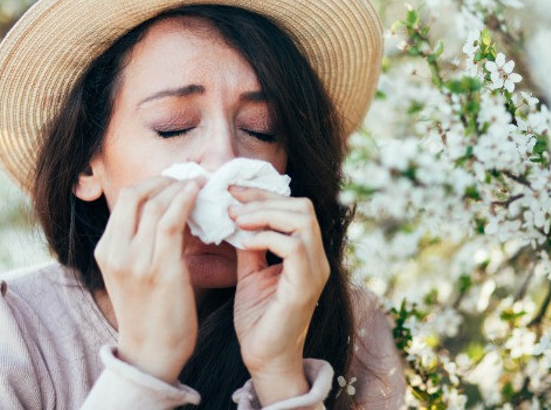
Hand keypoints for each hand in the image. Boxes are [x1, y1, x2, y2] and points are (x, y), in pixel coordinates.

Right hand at [94, 176, 199, 383]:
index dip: (152, 183)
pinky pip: (171, 222)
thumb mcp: (132, 272)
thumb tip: (168, 208)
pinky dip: (185, 201)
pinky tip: (198, 194)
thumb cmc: (149, 313)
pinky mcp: (160, 269)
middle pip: (136, 194)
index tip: (174, 180)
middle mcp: (115, 252)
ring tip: (199, 184)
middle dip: (164, 180)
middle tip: (188, 178)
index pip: (125, 200)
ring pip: (155, 204)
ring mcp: (135, 261)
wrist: (151, 353)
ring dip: (180, 188)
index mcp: (105, 250)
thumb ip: (141, 242)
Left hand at [228, 186, 330, 404]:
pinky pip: (294, 246)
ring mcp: (315, 272)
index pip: (294, 207)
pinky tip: (244, 241)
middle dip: (264, 198)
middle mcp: (318, 259)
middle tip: (232, 202)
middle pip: (302, 206)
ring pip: (302, 220)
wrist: (265, 360)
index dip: (263, 194)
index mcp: (307, 254)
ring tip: (237, 219)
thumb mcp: (250, 273)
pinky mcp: (305, 286)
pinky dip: (266, 237)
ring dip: (265, 213)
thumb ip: (249, 245)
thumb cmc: (259, 320)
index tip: (232, 191)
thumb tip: (236, 215)